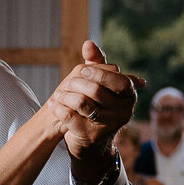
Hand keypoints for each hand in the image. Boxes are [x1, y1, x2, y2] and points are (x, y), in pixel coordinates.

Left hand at [49, 40, 142, 174]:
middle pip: (96, 90)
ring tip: (57, 95)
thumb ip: (96, 63)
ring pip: (81, 102)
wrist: (90, 141)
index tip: (82, 70)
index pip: (119, 80)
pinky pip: (69, 116)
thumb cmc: (97, 105)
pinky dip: (58, 108)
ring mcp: (107, 125)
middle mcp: (123, 112)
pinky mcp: (90, 136)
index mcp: (129, 96)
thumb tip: (88, 43)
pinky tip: (53, 105)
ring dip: (65, 96)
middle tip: (66, 84)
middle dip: (76, 84)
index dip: (98, 73)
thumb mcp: (100, 83)